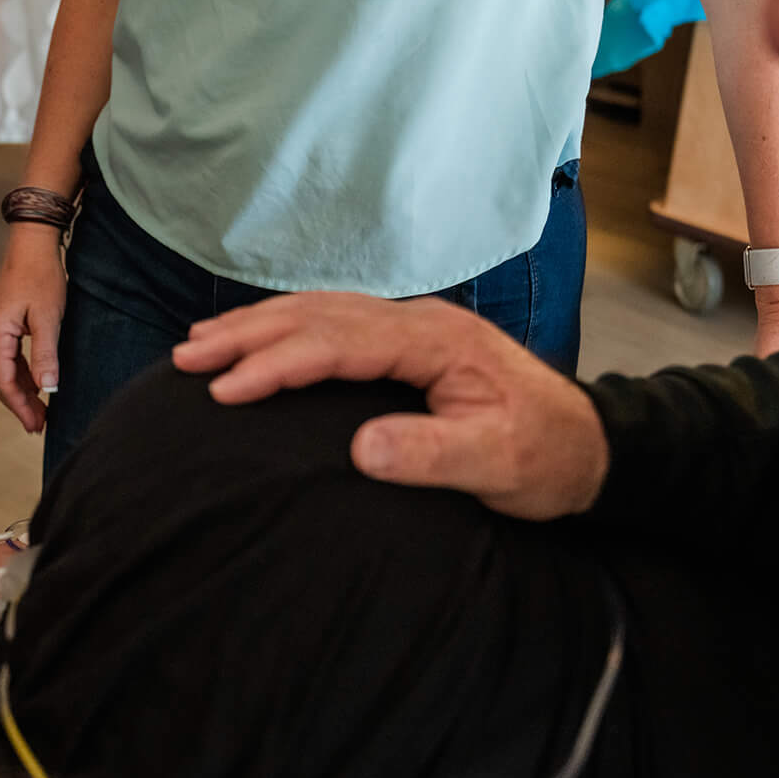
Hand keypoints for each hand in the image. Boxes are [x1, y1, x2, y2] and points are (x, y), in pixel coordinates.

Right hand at [0, 225, 67, 431]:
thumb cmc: (41, 276)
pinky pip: (8, 358)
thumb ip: (46, 356)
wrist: (32, 244)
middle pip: (0, 380)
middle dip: (19, 405)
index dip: (20, 407)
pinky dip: (22, 375)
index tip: (36, 426)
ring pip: (4, 371)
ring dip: (21, 392)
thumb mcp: (48, 319)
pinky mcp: (2, 323)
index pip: (4, 382)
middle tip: (39, 426)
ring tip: (40, 411)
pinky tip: (36, 384)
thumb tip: (49, 390)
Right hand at [172, 293, 610, 518]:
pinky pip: (335, 322)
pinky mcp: (410, 343)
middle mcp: (421, 321)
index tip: (226, 389)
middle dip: (248, 335)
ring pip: (322, 312)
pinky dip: (287, 328)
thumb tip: (362, 448)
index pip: (339, 342)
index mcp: (438, 342)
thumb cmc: (547, 458)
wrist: (592, 446)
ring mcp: (415, 326)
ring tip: (200, 343)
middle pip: (319, 315)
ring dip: (259, 326)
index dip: (278, 363)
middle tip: (186, 358)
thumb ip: (434, 455)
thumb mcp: (499, 466)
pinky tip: (258, 339)